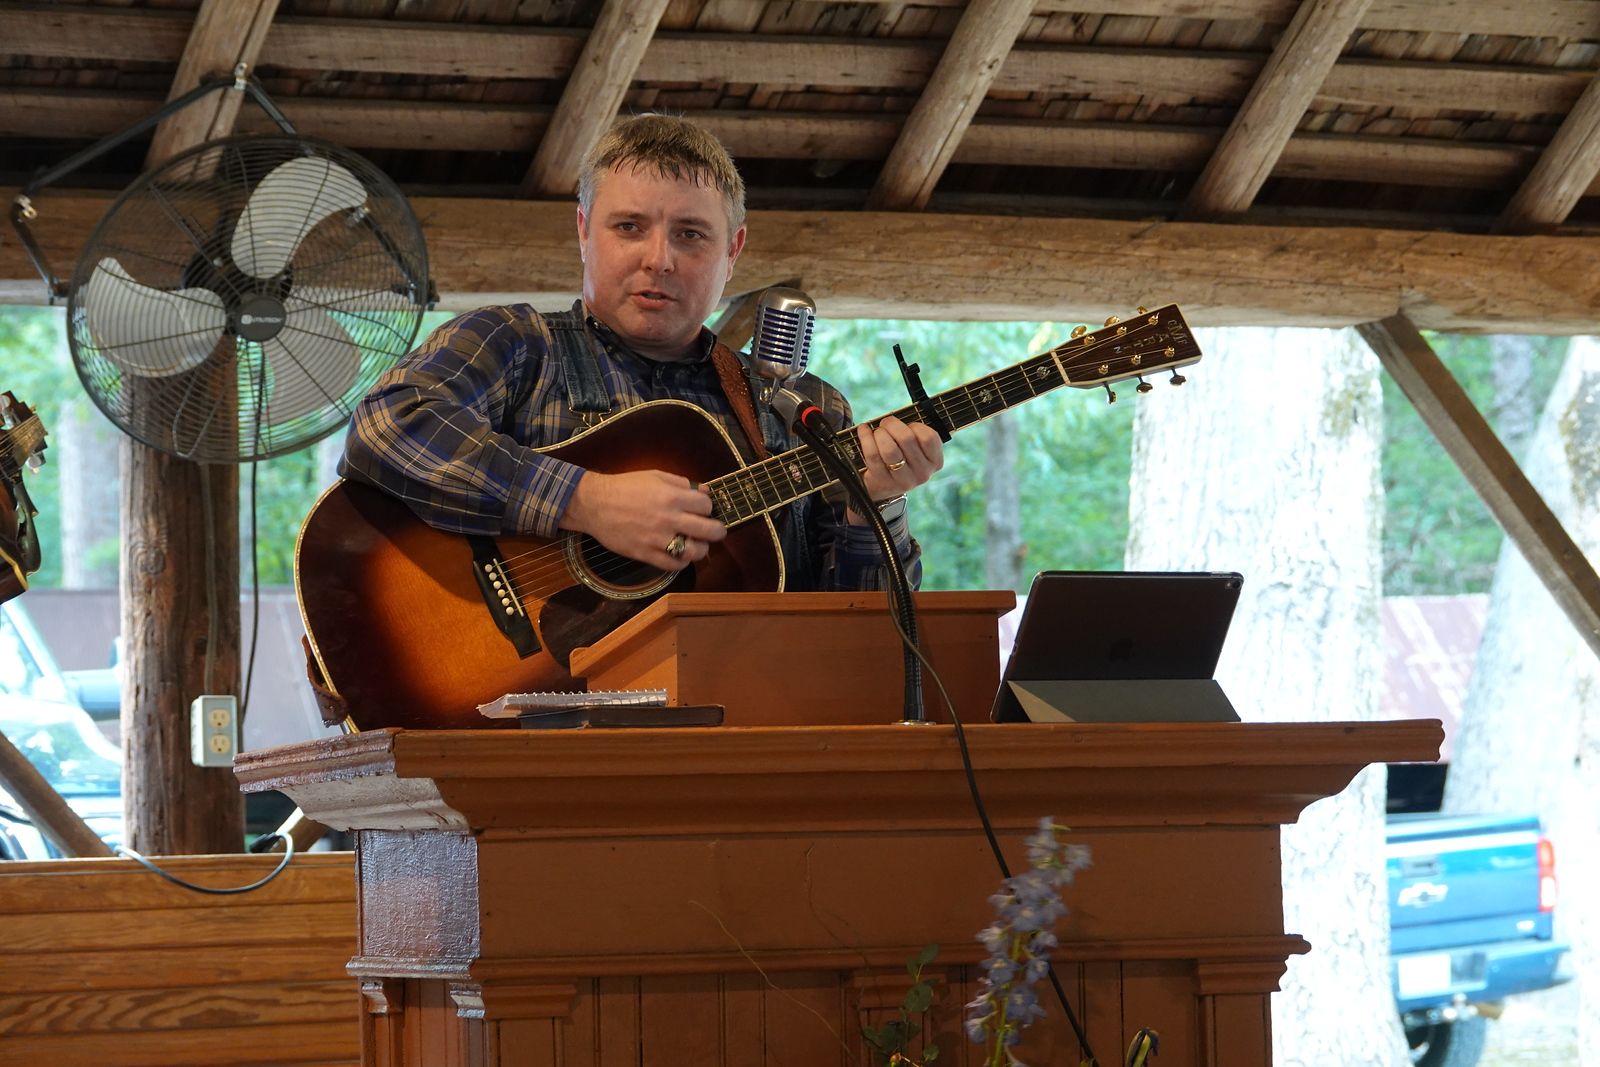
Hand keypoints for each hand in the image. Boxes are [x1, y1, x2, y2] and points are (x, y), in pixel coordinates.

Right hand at [559, 469, 725, 569]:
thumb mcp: (655, 476)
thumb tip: (704, 492)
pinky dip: (681, 562)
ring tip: (699, 545)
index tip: (703, 510)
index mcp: (672, 497)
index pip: (706, 506)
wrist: (594, 503)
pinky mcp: (645, 554)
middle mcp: (668, 518)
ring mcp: (657, 539)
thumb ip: (682, 483)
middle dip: (717, 531)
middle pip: (708, 530)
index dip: (708, 508)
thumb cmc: (625, 487)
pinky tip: (680, 555)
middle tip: (717, 531)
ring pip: (694, 552)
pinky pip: (673, 565)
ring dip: (701, 549)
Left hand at [849, 415, 943, 521]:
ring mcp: (903, 481)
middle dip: (892, 424)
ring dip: (880, 433)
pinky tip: (863, 430)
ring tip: (877, 431)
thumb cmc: (902, 458)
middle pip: (906, 439)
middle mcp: (922, 473)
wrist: (884, 487)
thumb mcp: (916, 449)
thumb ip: (913, 434)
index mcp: (935, 462)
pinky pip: (873, 455)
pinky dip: (866, 438)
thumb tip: (892, 420)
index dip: (914, 426)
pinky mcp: (883, 482)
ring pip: (889, 449)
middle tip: (885, 423)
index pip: (928, 437)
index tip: (907, 426)